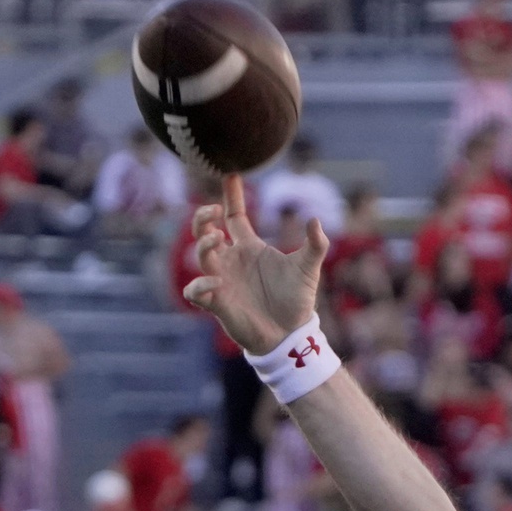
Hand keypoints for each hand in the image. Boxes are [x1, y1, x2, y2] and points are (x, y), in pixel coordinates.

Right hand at [182, 175, 327, 355]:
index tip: (231, 175)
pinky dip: (199, 285)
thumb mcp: (308, 269)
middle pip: (205, 231)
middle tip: (215, 212)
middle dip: (203, 218)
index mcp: (249, 248)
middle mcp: (232, 261)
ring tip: (217, 239)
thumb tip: (315, 220)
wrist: (291, 336)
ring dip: (203, 245)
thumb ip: (315, 245)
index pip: (234, 216)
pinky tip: (216, 281)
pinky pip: (196, 292)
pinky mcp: (218, 303)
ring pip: (200, 256)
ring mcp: (222, 281)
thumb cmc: (297, 302)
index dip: (231, 196)